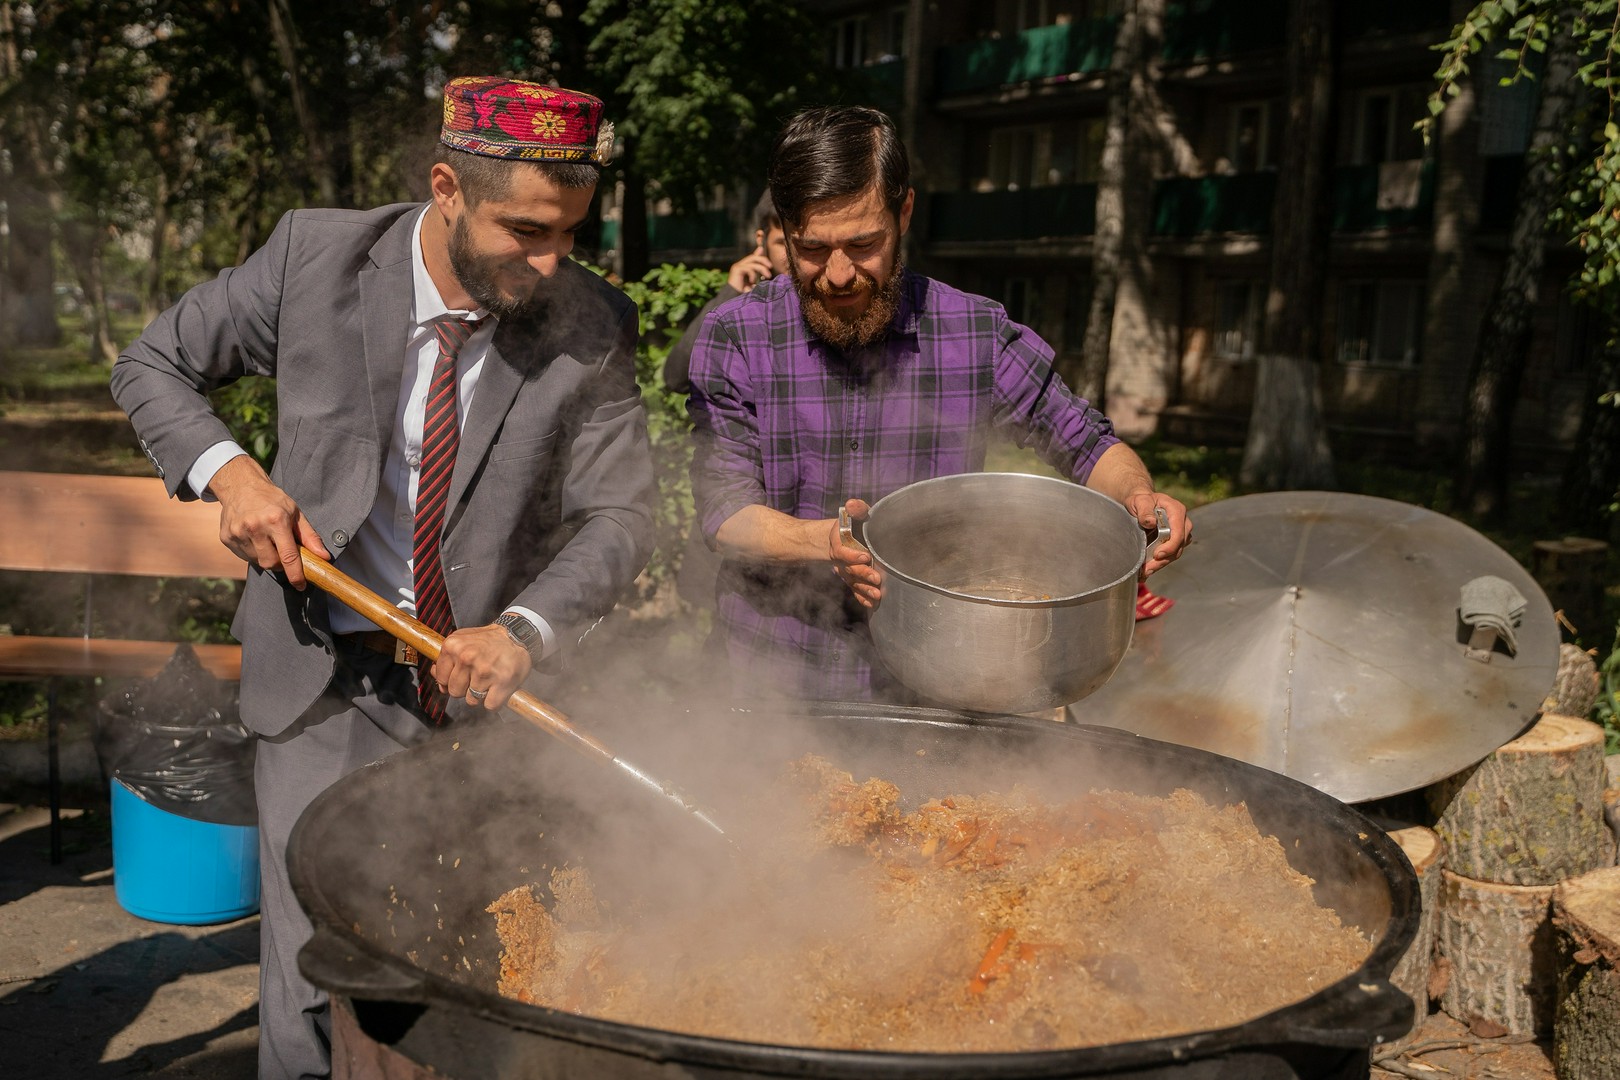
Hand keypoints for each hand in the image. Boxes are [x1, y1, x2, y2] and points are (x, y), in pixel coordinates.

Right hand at [207, 454, 329, 588]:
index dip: (296, 575)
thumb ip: (310, 537)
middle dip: (280, 564)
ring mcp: (238, 533)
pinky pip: (244, 556)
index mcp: (275, 521)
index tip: (301, 585)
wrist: (240, 486)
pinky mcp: (226, 538)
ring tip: (267, 540)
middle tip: (283, 552)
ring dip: (266, 557)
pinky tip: (254, 538)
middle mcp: (255, 527)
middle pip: (271, 563)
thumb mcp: (295, 513)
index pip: (288, 557)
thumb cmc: (272, 500)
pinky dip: (253, 553)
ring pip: (257, 561)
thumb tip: (323, 557)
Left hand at [430, 623, 532, 710]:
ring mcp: (484, 671)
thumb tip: (435, 674)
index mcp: (453, 646)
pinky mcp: (501, 683)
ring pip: (472, 700)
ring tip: (490, 680)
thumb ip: (447, 657)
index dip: (451, 680)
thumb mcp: (463, 640)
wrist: (517, 635)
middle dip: (466, 689)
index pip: (441, 679)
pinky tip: (498, 688)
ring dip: (481, 695)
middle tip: (478, 677)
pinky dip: (495, 701)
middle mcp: (466, 658)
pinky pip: (490, 705)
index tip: (463, 675)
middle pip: (455, 692)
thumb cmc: (490, 640)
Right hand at [726, 248, 774, 293]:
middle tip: (771, 267)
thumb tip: (767, 271)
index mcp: (743, 268)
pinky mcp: (736, 270)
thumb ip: (759, 276)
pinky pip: (748, 268)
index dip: (761, 256)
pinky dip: (753, 274)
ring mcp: (737, 267)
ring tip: (768, 276)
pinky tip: (753, 282)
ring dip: (762, 268)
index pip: (753, 258)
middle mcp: (739, 265)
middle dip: (763, 260)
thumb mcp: (755, 284)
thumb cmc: (744, 294)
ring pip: (752, 261)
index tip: (770, 263)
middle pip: (753, 257)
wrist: (733, 300)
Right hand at [829, 498, 882, 608]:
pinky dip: (862, 597)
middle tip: (876, 579)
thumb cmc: (853, 523)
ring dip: (865, 590)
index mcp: (839, 542)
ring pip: (853, 582)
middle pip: (849, 570)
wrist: (841, 537)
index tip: (866, 556)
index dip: (852, 556)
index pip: (841, 552)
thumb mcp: (855, 514)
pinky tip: (872, 604)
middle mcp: (841, 560)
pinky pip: (855, 590)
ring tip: (877, 595)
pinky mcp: (852, 579)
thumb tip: (851, 504)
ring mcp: (846, 571)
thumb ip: (856, 509)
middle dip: (862, 575)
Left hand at [1122, 491, 1190, 578]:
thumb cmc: (1141, 501)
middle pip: (1179, 546)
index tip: (1157, 555)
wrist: (1142, 504)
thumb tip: (1150, 522)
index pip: (1179, 532)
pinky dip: (1160, 562)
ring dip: (1161, 564)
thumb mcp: (1140, 501)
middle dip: (1164, 559)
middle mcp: (1183, 522)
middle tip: (1148, 568)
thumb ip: (1144, 510)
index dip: (1170, 546)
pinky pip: (1171, 554)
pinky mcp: (1175, 541)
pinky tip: (1148, 569)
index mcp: (1177, 510)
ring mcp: (1181, 533)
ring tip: (1146, 571)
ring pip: (1176, 553)